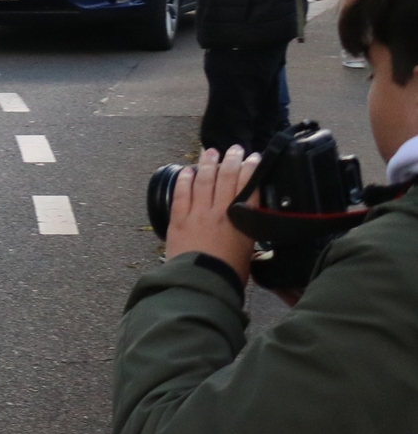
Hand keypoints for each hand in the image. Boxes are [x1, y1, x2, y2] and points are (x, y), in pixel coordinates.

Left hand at [163, 145, 259, 274]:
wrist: (202, 284)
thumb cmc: (229, 273)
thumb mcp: (248, 251)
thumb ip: (248, 233)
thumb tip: (250, 225)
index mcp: (243, 219)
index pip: (249, 186)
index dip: (251, 169)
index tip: (253, 158)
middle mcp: (221, 211)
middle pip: (227, 178)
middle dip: (232, 160)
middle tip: (235, 149)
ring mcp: (198, 213)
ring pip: (204, 181)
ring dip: (208, 164)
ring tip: (211, 152)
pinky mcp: (178, 220)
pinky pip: (181, 194)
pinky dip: (184, 180)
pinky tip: (187, 171)